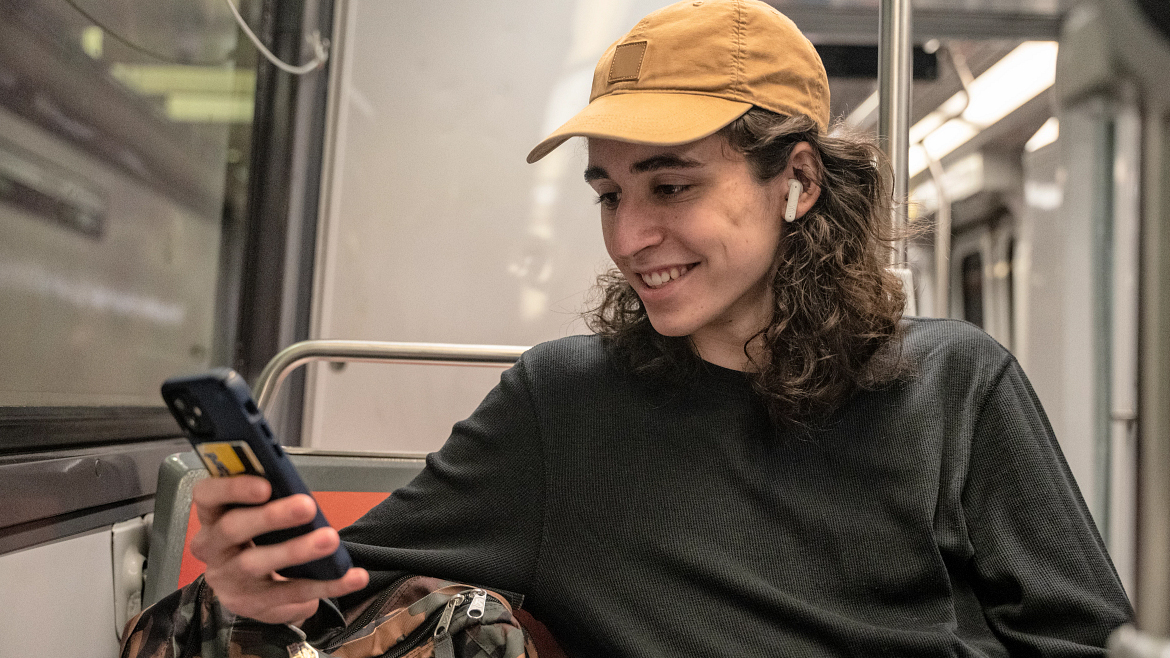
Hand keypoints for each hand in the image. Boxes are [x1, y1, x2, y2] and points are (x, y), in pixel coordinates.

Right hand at [189, 475, 368, 624]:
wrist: (250, 589)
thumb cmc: (258, 538)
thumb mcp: (256, 514)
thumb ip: (268, 498)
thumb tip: (295, 485)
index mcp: (213, 517)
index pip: (207, 496)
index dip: (232, 488)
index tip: (265, 484)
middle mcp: (214, 549)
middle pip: (232, 528)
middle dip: (271, 516)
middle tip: (306, 506)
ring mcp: (230, 580)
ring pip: (259, 564)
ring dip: (297, 550)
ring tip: (329, 540)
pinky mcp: (253, 605)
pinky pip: (293, 594)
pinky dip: (328, 585)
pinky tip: (352, 577)